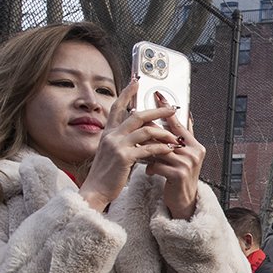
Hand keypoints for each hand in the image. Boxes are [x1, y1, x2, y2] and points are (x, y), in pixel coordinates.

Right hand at [79, 80, 179, 210]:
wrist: (96, 191)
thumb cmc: (107, 174)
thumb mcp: (112, 153)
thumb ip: (124, 141)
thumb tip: (141, 134)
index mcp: (108, 133)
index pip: (117, 107)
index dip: (127, 93)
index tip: (136, 81)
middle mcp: (112, 135)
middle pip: (137, 115)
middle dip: (157, 111)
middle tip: (172, 108)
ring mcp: (117, 145)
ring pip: (146, 131)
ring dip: (164, 132)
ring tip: (176, 136)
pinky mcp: (124, 157)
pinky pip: (148, 148)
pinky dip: (161, 147)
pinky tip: (170, 149)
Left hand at [144, 92, 204, 218]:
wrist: (183, 201)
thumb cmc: (179, 176)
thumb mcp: (183, 155)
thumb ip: (183, 137)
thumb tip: (185, 115)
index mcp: (194, 145)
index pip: (178, 123)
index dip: (166, 109)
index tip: (157, 95)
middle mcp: (193, 152)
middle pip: (165, 135)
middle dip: (149, 131)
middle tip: (136, 126)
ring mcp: (187, 163)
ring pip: (158, 149)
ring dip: (146, 150)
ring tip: (138, 151)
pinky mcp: (178, 175)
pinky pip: (157, 164)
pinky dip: (149, 167)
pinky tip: (148, 170)